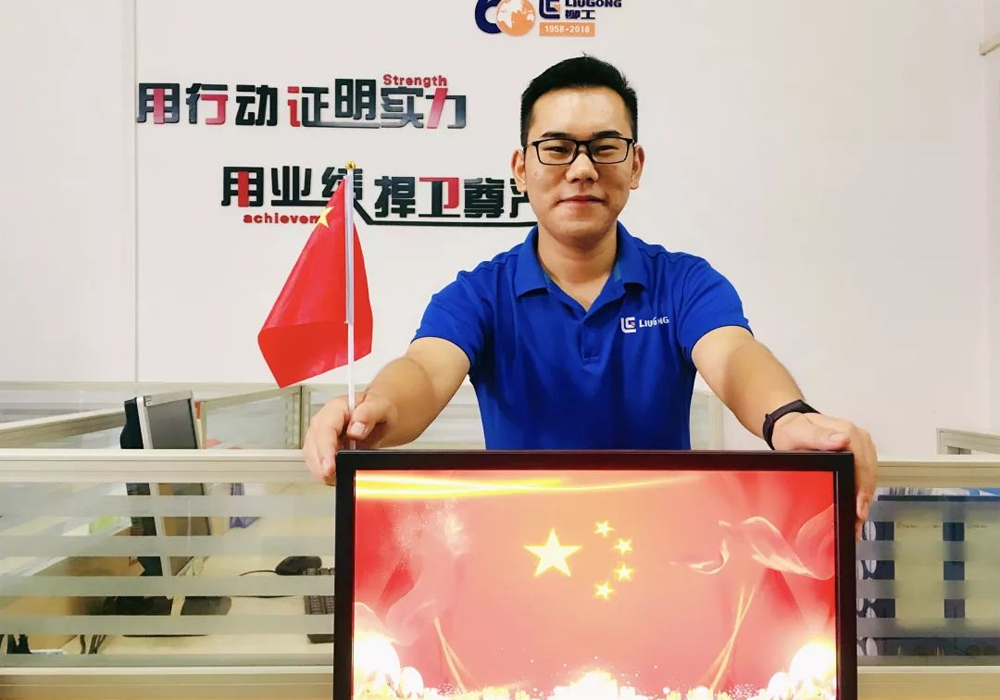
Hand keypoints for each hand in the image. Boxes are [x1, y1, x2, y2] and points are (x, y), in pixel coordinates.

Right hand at [302, 391, 396, 483]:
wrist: (382, 414)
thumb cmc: (379, 409)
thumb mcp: (381, 407)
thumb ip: (368, 414)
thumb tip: (355, 430)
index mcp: (338, 407)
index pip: (326, 428)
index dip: (325, 449)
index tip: (329, 466)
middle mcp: (326, 420)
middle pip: (314, 442)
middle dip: (319, 463)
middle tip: (329, 478)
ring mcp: (323, 434)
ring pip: (312, 453)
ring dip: (319, 469)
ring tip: (332, 479)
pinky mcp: (325, 447)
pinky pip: (317, 460)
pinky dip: (323, 471)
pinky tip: (332, 477)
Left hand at [770, 412, 877, 540]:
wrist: (790, 427)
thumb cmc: (793, 430)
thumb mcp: (799, 432)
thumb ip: (819, 436)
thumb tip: (842, 439)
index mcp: (847, 431)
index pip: (862, 464)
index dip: (862, 488)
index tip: (859, 507)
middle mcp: (859, 439)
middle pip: (868, 473)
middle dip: (864, 499)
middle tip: (858, 521)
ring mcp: (861, 448)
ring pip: (869, 477)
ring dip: (865, 499)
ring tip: (857, 521)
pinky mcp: (859, 456)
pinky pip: (865, 476)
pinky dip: (861, 493)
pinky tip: (857, 508)